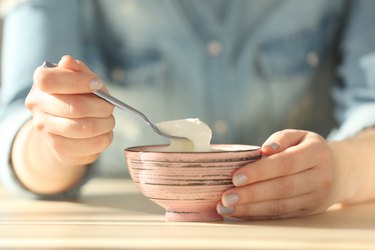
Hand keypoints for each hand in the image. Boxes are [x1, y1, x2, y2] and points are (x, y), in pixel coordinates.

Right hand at [25, 55, 114, 166]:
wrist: (66, 127)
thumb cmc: (78, 96)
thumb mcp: (81, 79)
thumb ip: (78, 70)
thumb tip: (68, 61)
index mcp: (40, 83)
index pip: (50, 80)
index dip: (78, 81)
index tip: (97, 84)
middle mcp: (37, 105)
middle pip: (74, 107)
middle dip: (101, 107)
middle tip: (110, 108)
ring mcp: (45, 128)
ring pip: (84, 128)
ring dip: (105, 124)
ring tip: (109, 120)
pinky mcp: (58, 147)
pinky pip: (88, 146)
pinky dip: (104, 138)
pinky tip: (105, 133)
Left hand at [217, 129, 337, 219]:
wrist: (340, 171)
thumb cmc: (309, 150)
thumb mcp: (299, 136)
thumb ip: (281, 138)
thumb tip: (263, 150)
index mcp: (317, 153)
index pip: (286, 163)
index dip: (260, 171)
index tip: (236, 177)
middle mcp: (320, 178)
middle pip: (282, 188)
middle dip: (251, 194)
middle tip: (226, 197)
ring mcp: (315, 198)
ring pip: (280, 206)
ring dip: (251, 208)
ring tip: (227, 207)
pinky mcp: (308, 212)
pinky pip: (281, 215)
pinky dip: (258, 215)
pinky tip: (240, 213)